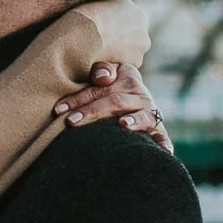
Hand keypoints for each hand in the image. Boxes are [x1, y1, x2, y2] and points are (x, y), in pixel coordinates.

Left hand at [54, 62, 171, 153]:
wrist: (130, 95)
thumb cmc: (105, 89)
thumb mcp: (103, 75)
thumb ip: (100, 71)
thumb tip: (103, 78)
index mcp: (127, 75)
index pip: (102, 86)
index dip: (79, 97)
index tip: (59, 110)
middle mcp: (141, 93)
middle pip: (116, 101)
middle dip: (92, 111)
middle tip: (71, 122)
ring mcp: (151, 111)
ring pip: (141, 116)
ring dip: (132, 121)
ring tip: (122, 125)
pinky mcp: (158, 128)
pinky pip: (162, 136)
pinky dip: (163, 143)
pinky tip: (163, 152)